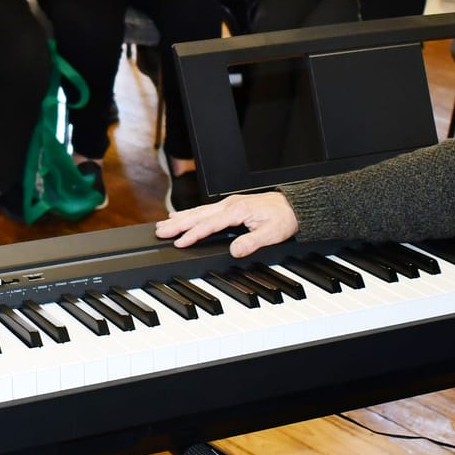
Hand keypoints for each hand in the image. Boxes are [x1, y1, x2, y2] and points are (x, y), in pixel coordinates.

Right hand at [155, 191, 298, 257]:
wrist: (295, 206)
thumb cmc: (284, 218)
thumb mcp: (272, 234)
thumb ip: (251, 242)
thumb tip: (234, 251)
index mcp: (238, 211)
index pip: (210, 225)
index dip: (194, 234)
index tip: (180, 242)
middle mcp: (230, 205)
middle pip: (199, 215)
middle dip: (178, 224)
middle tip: (159, 231)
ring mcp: (229, 204)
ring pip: (200, 211)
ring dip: (181, 218)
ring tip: (164, 224)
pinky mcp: (231, 206)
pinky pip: (206, 210)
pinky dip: (192, 213)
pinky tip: (183, 216)